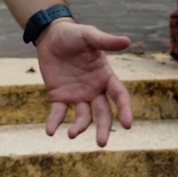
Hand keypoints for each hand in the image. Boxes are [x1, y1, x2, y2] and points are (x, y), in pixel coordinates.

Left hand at [35, 19, 132, 146]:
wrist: (50, 35)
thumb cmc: (73, 34)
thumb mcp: (89, 35)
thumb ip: (105, 41)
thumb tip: (127, 41)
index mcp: (105, 77)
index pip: (119, 96)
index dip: (124, 110)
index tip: (127, 125)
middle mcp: (94, 90)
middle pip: (103, 113)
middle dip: (104, 128)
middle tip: (102, 143)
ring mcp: (77, 95)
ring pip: (83, 117)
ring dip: (79, 127)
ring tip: (71, 134)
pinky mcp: (59, 96)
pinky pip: (59, 113)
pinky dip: (54, 122)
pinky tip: (50, 131)